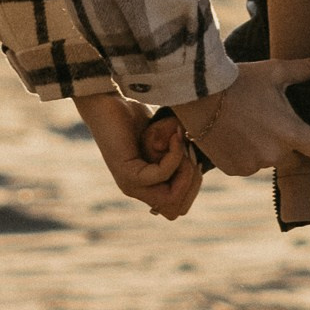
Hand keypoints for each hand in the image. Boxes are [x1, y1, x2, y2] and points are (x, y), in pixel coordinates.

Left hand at [76, 90, 202, 219]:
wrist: (107, 100)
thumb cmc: (136, 117)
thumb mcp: (164, 141)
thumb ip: (180, 156)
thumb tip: (201, 166)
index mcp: (146, 188)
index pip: (178, 209)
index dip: (193, 187)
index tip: (195, 157)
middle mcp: (138, 191)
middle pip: (177, 209)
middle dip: (192, 182)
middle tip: (191, 151)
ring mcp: (130, 185)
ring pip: (171, 198)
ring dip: (185, 171)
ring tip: (183, 145)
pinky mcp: (127, 174)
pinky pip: (161, 174)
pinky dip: (174, 156)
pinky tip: (174, 136)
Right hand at [172, 60, 309, 179]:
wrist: (198, 95)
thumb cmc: (240, 80)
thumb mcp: (275, 71)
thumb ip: (306, 69)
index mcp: (290, 132)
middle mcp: (275, 154)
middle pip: (294, 155)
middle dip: (286, 142)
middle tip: (267, 120)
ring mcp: (253, 165)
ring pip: (268, 160)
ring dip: (263, 148)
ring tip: (246, 124)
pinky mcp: (234, 170)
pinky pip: (248, 165)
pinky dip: (243, 154)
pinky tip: (233, 134)